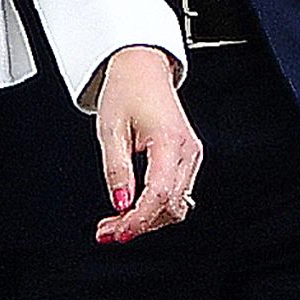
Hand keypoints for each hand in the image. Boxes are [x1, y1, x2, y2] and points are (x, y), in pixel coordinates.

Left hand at [88, 46, 200, 244]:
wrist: (142, 67)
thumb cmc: (126, 89)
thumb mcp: (110, 130)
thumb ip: (116, 171)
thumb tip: (121, 204)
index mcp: (169, 140)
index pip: (158, 194)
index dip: (138, 220)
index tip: (117, 232)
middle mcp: (187, 149)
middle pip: (170, 206)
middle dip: (140, 224)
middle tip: (108, 231)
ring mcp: (191, 153)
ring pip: (176, 204)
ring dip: (148, 218)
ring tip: (117, 221)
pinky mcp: (188, 156)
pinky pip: (176, 192)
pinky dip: (156, 205)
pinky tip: (134, 207)